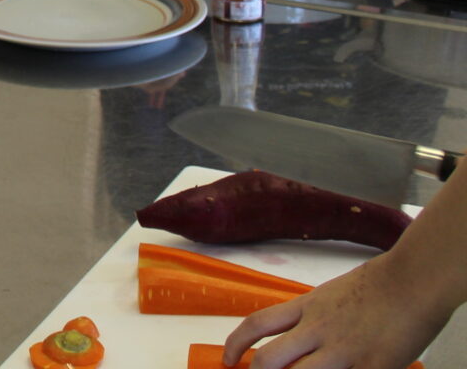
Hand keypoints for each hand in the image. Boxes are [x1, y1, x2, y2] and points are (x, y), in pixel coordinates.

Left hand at [223, 252, 448, 368]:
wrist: (412, 280)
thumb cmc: (378, 285)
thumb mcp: (332, 295)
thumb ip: (313, 317)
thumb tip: (298, 336)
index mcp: (307, 308)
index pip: (257, 324)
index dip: (236, 344)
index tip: (229, 359)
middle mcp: (318, 330)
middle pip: (269, 359)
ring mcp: (343, 351)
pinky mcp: (371, 367)